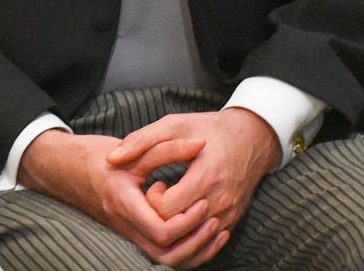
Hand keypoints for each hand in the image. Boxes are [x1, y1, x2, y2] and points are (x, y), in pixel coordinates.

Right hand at [20, 130, 224, 266]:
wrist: (66, 169)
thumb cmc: (97, 156)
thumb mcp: (133, 149)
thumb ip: (166, 148)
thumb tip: (200, 143)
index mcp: (124, 204)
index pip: (161, 232)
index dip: (187, 222)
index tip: (202, 201)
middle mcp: (126, 225)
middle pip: (167, 255)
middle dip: (197, 242)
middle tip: (216, 220)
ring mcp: (128, 233)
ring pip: (166, 260)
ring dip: (194, 251)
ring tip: (216, 229)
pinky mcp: (132, 234)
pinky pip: (161, 254)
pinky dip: (185, 250)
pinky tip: (201, 234)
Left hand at [106, 109, 280, 264]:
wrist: (251, 139)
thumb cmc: (207, 129)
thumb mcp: (173, 125)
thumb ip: (140, 140)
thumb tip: (112, 159)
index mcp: (205, 176)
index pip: (167, 209)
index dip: (153, 199)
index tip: (156, 184)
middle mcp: (221, 200)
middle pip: (178, 226)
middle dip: (161, 212)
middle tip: (161, 192)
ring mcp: (229, 213)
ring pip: (192, 237)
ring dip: (176, 223)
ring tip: (173, 199)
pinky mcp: (233, 220)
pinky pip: (206, 238)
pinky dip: (191, 228)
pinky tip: (185, 208)